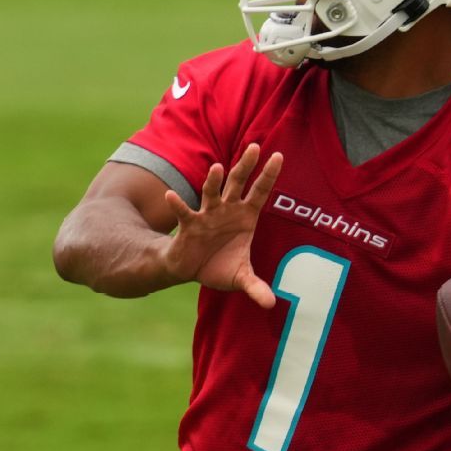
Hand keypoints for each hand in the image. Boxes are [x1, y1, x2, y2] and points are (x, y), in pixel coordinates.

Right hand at [161, 143, 282, 308]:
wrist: (192, 270)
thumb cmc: (220, 266)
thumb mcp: (240, 278)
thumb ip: (255, 287)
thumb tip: (270, 304)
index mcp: (246, 216)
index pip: (260, 192)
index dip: (269, 175)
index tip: (279, 155)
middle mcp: (228, 209)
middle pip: (238, 183)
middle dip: (245, 166)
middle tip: (254, 146)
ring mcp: (208, 214)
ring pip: (212, 193)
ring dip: (214, 181)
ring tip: (218, 168)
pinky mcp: (189, 225)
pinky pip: (184, 213)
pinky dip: (177, 205)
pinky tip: (171, 196)